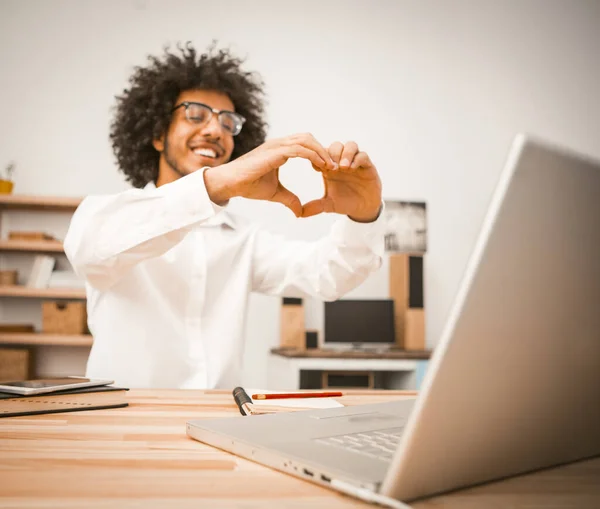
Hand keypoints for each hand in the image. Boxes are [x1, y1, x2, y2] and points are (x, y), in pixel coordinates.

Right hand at [204, 133, 334, 216]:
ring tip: (332, 167)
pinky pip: (300, 149)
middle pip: (308, 138)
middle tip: (335, 166)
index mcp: (279, 150)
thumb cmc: (248, 185)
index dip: (318, 153)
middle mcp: (279, 144)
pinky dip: (314, 156)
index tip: (328, 168)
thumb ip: (289, 199)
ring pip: (306, 141)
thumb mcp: (276, 193)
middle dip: (323, 150)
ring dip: (322, 152)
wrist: (231, 183)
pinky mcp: (275, 152)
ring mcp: (277, 146)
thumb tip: (300, 212)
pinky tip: (322, 167)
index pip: (304, 144)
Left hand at [302, 141, 381, 221]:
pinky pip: (363, 155)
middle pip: (335, 146)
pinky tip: (352, 168)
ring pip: (350, 145)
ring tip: (343, 167)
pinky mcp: (367, 165)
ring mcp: (355, 162)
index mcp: (330, 168)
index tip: (316, 169)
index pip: (322, 154)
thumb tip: (299, 214)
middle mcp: (342, 162)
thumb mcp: (328, 205)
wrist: (363, 209)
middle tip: (331, 167)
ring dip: (345, 153)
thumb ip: (315, 206)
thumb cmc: (345, 203)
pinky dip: (357, 159)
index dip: (318, 157)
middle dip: (332, 154)